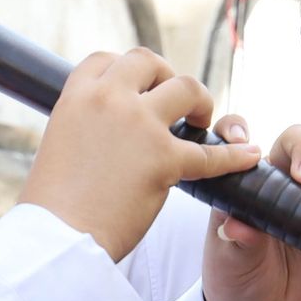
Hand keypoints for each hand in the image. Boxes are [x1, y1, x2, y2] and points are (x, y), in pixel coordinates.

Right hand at [20, 49, 259, 260]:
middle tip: (174, 102)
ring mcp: (139, 125)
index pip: (106, 60)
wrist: (56, 240)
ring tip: (202, 120)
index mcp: (76, 97)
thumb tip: (102, 133)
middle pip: (148, 61)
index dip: (126, 71)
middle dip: (165, 75)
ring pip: (187, 88)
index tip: (138, 88)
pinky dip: (234, 155)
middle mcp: (108, 100)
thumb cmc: (52, 208)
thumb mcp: (57, 148)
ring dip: (200, 100)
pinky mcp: (164, 159)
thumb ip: (83, 129)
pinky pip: (211, 152)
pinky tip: (248, 157)